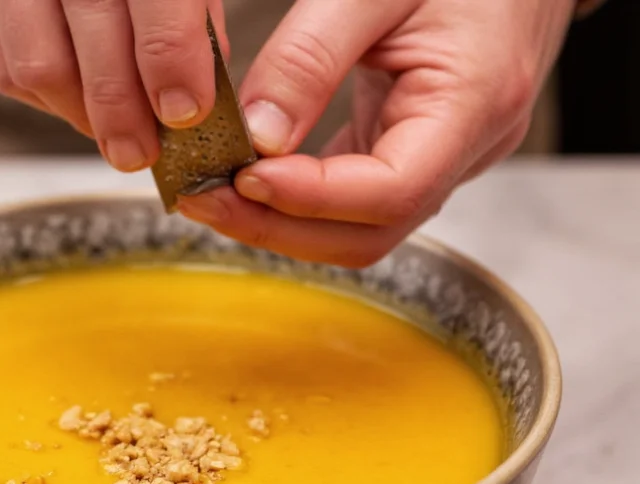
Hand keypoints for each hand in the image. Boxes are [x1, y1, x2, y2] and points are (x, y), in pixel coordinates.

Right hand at [0, 0, 227, 171]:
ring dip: (81, 116)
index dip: (170, 68)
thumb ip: (193, 19)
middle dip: (122, 115)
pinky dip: (47, 100)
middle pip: (91, 50)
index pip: (156, 9)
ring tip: (113, 131)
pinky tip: (78, 100)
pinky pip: (6, 70)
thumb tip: (189, 96)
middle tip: (141, 151)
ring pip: (39, 69)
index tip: (185, 112)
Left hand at [178, 0, 574, 267]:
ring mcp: (447, 156)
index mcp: (474, 103)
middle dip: (279, 227)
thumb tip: (258, 134)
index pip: (391, 191)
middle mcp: (467, 147)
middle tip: (204, 200)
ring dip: (284, 221)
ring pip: (361, 227)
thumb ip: (311, 57)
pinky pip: (359, 197)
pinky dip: (301, 198)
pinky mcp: (420, 149)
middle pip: (370, 232)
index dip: (308, 198)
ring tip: (217, 193)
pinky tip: (254, 177)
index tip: (238, 178)